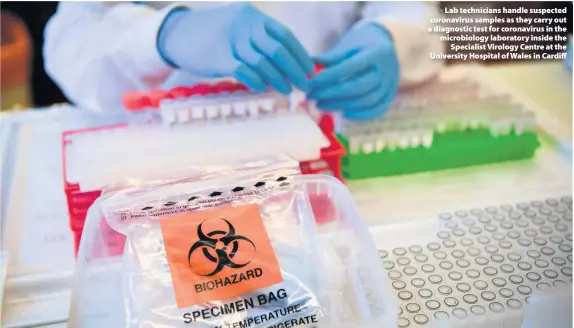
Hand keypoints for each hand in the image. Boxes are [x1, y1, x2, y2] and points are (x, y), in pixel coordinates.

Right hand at [158, 3, 313, 93]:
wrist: (177, 34)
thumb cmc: (214, 34)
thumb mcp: (239, 28)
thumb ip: (260, 40)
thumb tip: (289, 62)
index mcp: (253, 16)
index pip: (284, 35)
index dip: (300, 54)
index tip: (310, 70)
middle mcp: (244, 25)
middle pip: (277, 50)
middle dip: (295, 70)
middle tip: (305, 84)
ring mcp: (231, 40)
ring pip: (263, 63)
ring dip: (278, 79)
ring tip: (287, 90)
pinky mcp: (219, 58)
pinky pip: (245, 72)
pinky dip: (257, 82)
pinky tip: (263, 88)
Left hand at [308, 22, 399, 119]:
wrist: (386, 45)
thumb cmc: (362, 43)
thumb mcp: (348, 45)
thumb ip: (331, 58)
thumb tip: (308, 65)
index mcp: (376, 52)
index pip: (349, 67)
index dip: (328, 77)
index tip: (310, 83)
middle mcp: (387, 69)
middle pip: (359, 87)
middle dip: (332, 94)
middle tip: (312, 97)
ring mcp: (391, 84)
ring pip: (367, 101)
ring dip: (342, 106)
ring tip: (321, 105)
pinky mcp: (391, 96)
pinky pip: (377, 110)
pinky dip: (360, 115)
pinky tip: (343, 114)